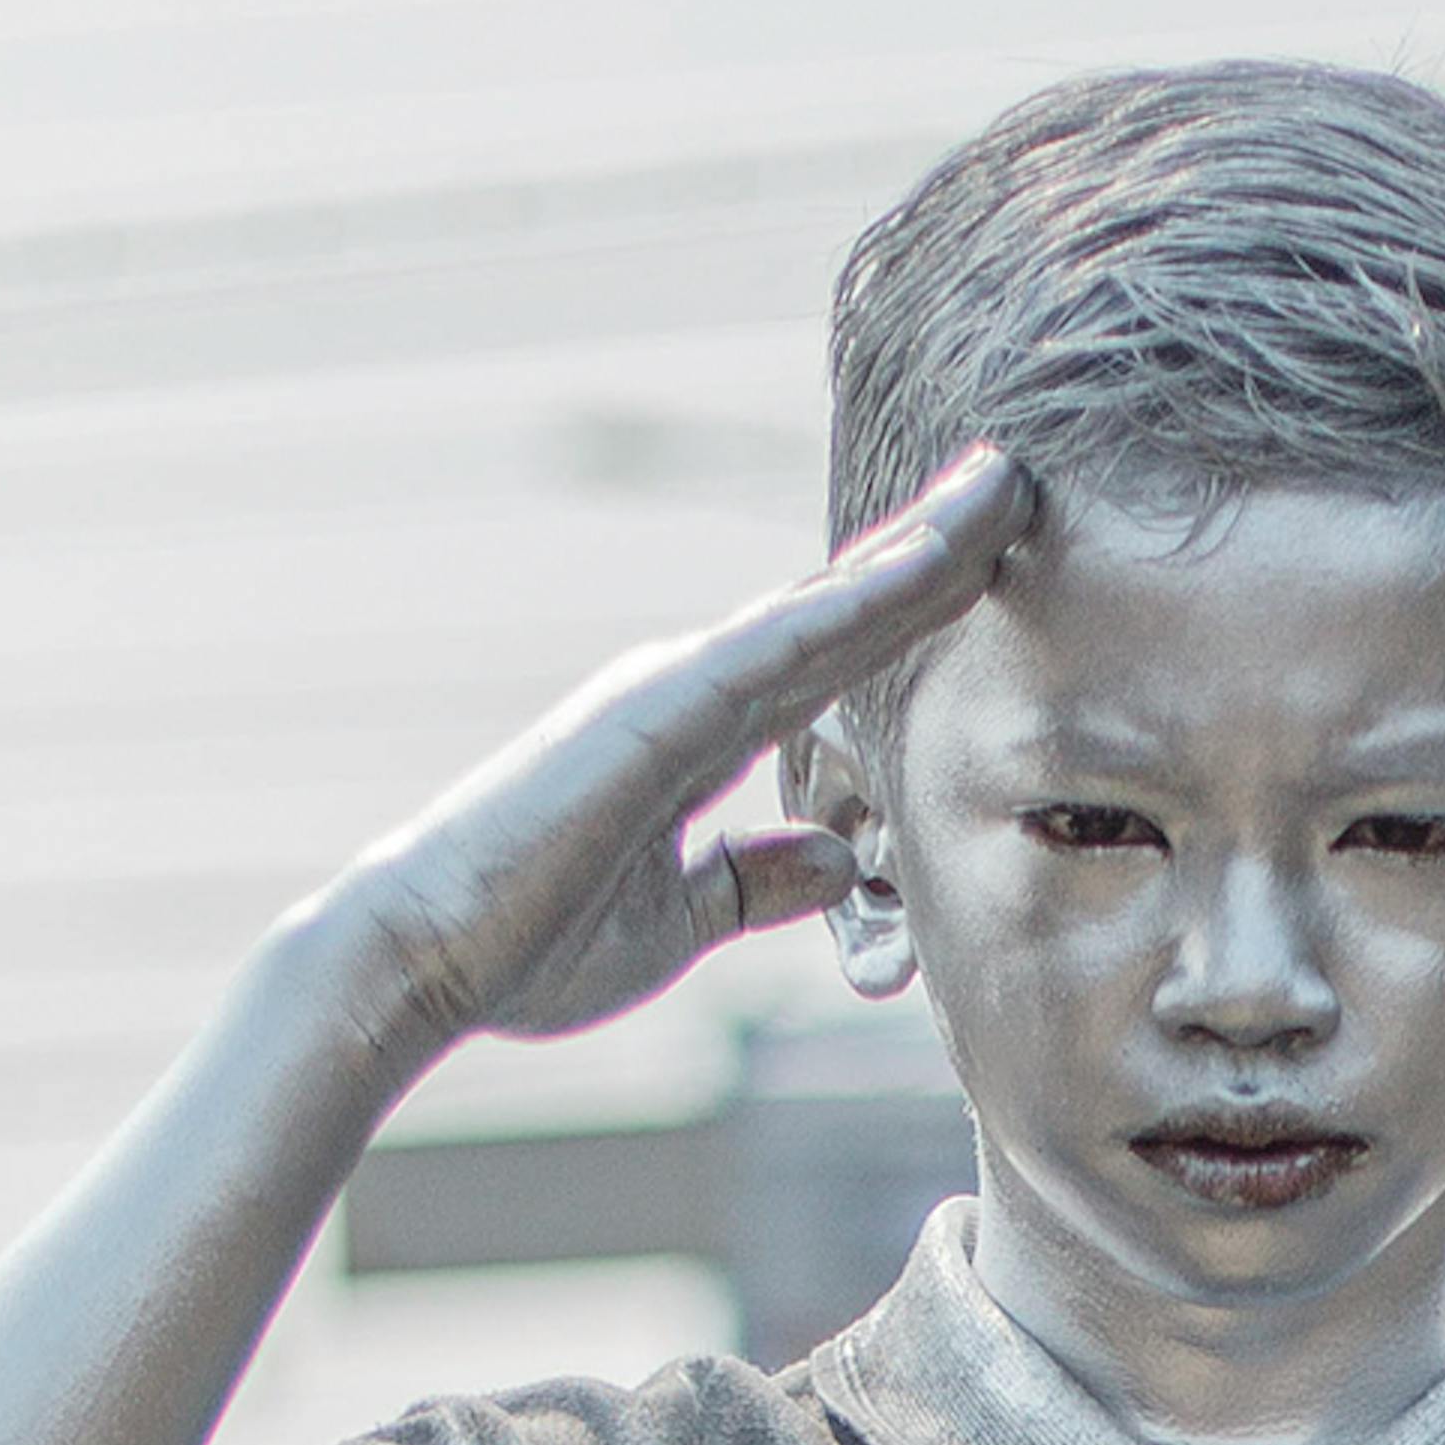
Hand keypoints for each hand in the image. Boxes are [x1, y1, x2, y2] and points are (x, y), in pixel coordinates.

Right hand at [325, 451, 1024, 1059]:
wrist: (425, 957)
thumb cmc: (529, 943)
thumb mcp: (681, 923)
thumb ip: (757, 884)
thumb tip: (839, 860)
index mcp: (699, 732)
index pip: (831, 658)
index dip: (910, 609)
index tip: (992, 564)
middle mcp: (692, 687)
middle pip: (840, 609)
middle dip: (933, 551)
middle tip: (1018, 488)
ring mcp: (676, 687)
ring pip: (826, 607)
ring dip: (918, 551)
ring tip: (1002, 493)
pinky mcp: (662, 708)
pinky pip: (785, 644)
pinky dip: (861, 602)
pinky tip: (932, 563)